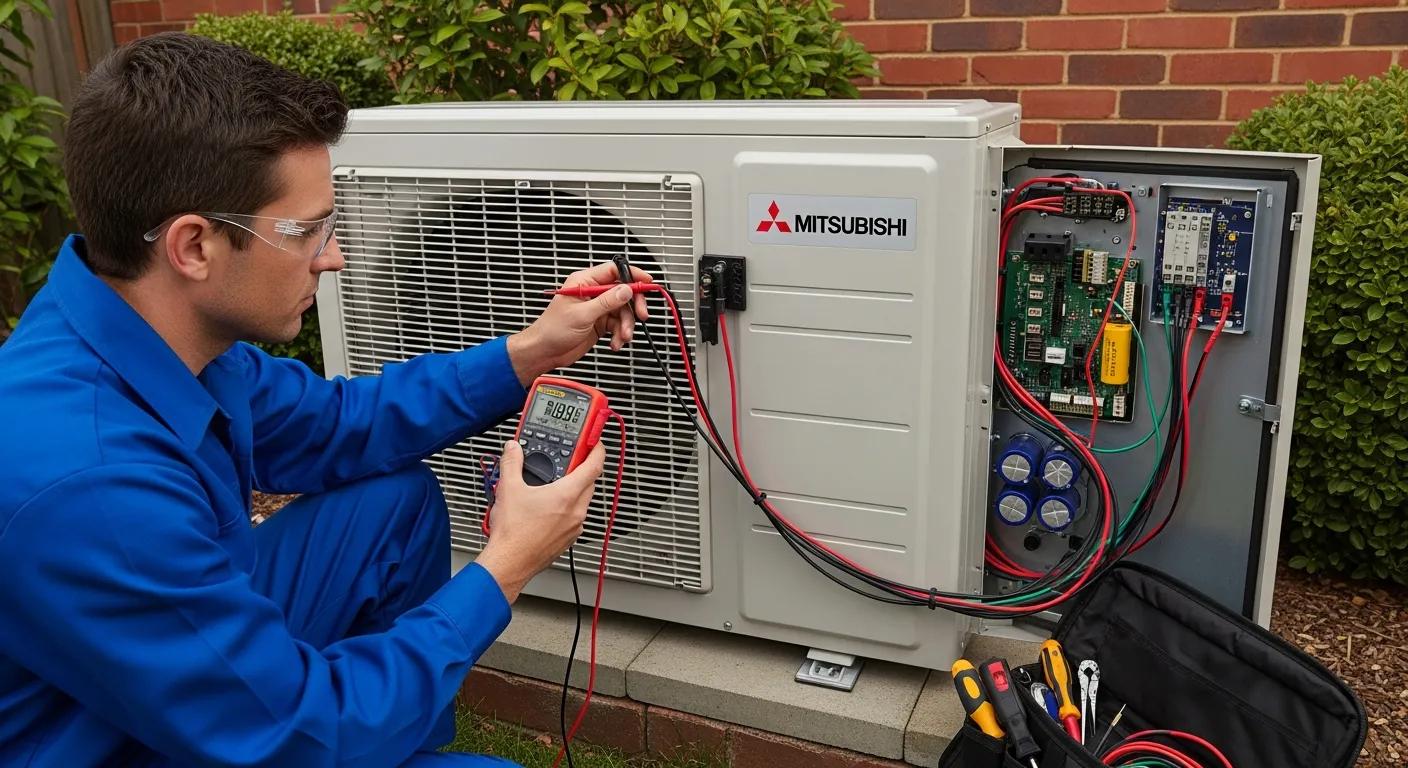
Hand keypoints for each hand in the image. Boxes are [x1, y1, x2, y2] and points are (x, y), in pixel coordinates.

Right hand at [475, 440, 605, 602]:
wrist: (509, 563)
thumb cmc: (512, 534)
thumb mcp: (508, 489)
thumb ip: (512, 462)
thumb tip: (513, 449)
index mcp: (567, 495)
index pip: (594, 465)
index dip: (597, 449)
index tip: (594, 441)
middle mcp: (576, 511)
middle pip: (590, 481)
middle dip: (580, 468)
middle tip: (566, 460)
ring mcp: (574, 527)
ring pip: (582, 500)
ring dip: (572, 489)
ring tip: (551, 484)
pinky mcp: (568, 539)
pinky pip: (574, 517)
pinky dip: (566, 507)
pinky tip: (547, 507)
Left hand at [507, 261, 653, 385]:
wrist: (544, 352)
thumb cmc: (552, 330)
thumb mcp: (582, 315)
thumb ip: (606, 301)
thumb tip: (626, 289)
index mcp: (584, 282)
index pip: (614, 270)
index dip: (632, 275)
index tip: (646, 282)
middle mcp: (592, 293)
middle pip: (623, 291)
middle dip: (633, 305)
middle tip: (640, 315)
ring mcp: (597, 308)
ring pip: (623, 311)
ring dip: (626, 325)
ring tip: (622, 336)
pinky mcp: (600, 322)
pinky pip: (618, 324)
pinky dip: (620, 334)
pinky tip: (615, 342)